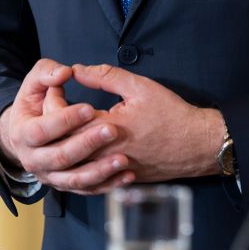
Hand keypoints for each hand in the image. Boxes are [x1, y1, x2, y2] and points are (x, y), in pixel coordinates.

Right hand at [0, 60, 133, 194]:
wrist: (28, 136)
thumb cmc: (34, 105)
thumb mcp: (34, 84)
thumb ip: (47, 72)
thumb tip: (64, 73)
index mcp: (23, 134)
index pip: (41, 130)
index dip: (65, 120)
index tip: (89, 108)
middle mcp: (33, 160)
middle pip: (60, 157)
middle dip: (87, 144)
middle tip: (112, 130)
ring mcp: (50, 176)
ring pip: (75, 179)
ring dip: (101, 170)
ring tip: (123, 159)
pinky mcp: (66, 185)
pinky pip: (88, 189)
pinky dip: (108, 184)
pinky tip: (127, 175)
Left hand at [53, 63, 224, 187]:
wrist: (196, 146)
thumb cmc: (171, 115)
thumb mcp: (140, 87)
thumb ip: (105, 77)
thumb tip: (78, 70)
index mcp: (106, 128)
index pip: (63, 119)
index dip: (52, 102)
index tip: (54, 89)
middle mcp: (104, 154)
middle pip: (63, 144)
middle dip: (52, 124)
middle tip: (52, 106)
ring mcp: (110, 171)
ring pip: (73, 164)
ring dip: (63, 145)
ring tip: (62, 128)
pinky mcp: (118, 179)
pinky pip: (88, 178)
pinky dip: (78, 164)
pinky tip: (78, 151)